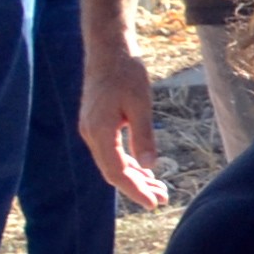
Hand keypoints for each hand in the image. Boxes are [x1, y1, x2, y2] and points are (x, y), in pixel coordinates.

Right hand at [79, 35, 169, 208]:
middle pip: (114, 171)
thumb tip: (150, 166)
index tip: (154, 203)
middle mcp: (91, 134)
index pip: (116, 172)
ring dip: (135, 177)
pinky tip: (145, 170)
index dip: (135, 190)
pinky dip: (129, 163)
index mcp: (99, 132)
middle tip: (162, 200)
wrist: (109, 50)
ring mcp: (92, 129)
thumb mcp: (140, 104)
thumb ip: (144, 136)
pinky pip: (112, 152)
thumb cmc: (126, 73)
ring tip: (159, 189)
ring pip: (113, 163)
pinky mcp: (97, 124)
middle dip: (138, 188)